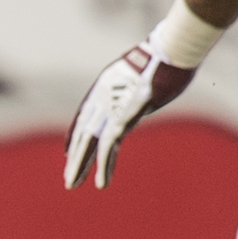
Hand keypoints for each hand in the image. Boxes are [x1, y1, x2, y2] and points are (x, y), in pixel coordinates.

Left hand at [62, 43, 195, 188]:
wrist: (169, 53)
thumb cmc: (165, 58)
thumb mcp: (145, 71)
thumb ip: (138, 86)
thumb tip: (146, 91)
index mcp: (104, 85)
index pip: (84, 115)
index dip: (76, 135)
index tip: (69, 151)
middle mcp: (101, 97)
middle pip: (83, 132)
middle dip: (76, 157)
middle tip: (68, 179)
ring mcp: (109, 107)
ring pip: (89, 143)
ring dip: (81, 166)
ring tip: (72, 185)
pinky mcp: (121, 118)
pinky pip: (108, 147)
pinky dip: (104, 166)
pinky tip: (101, 183)